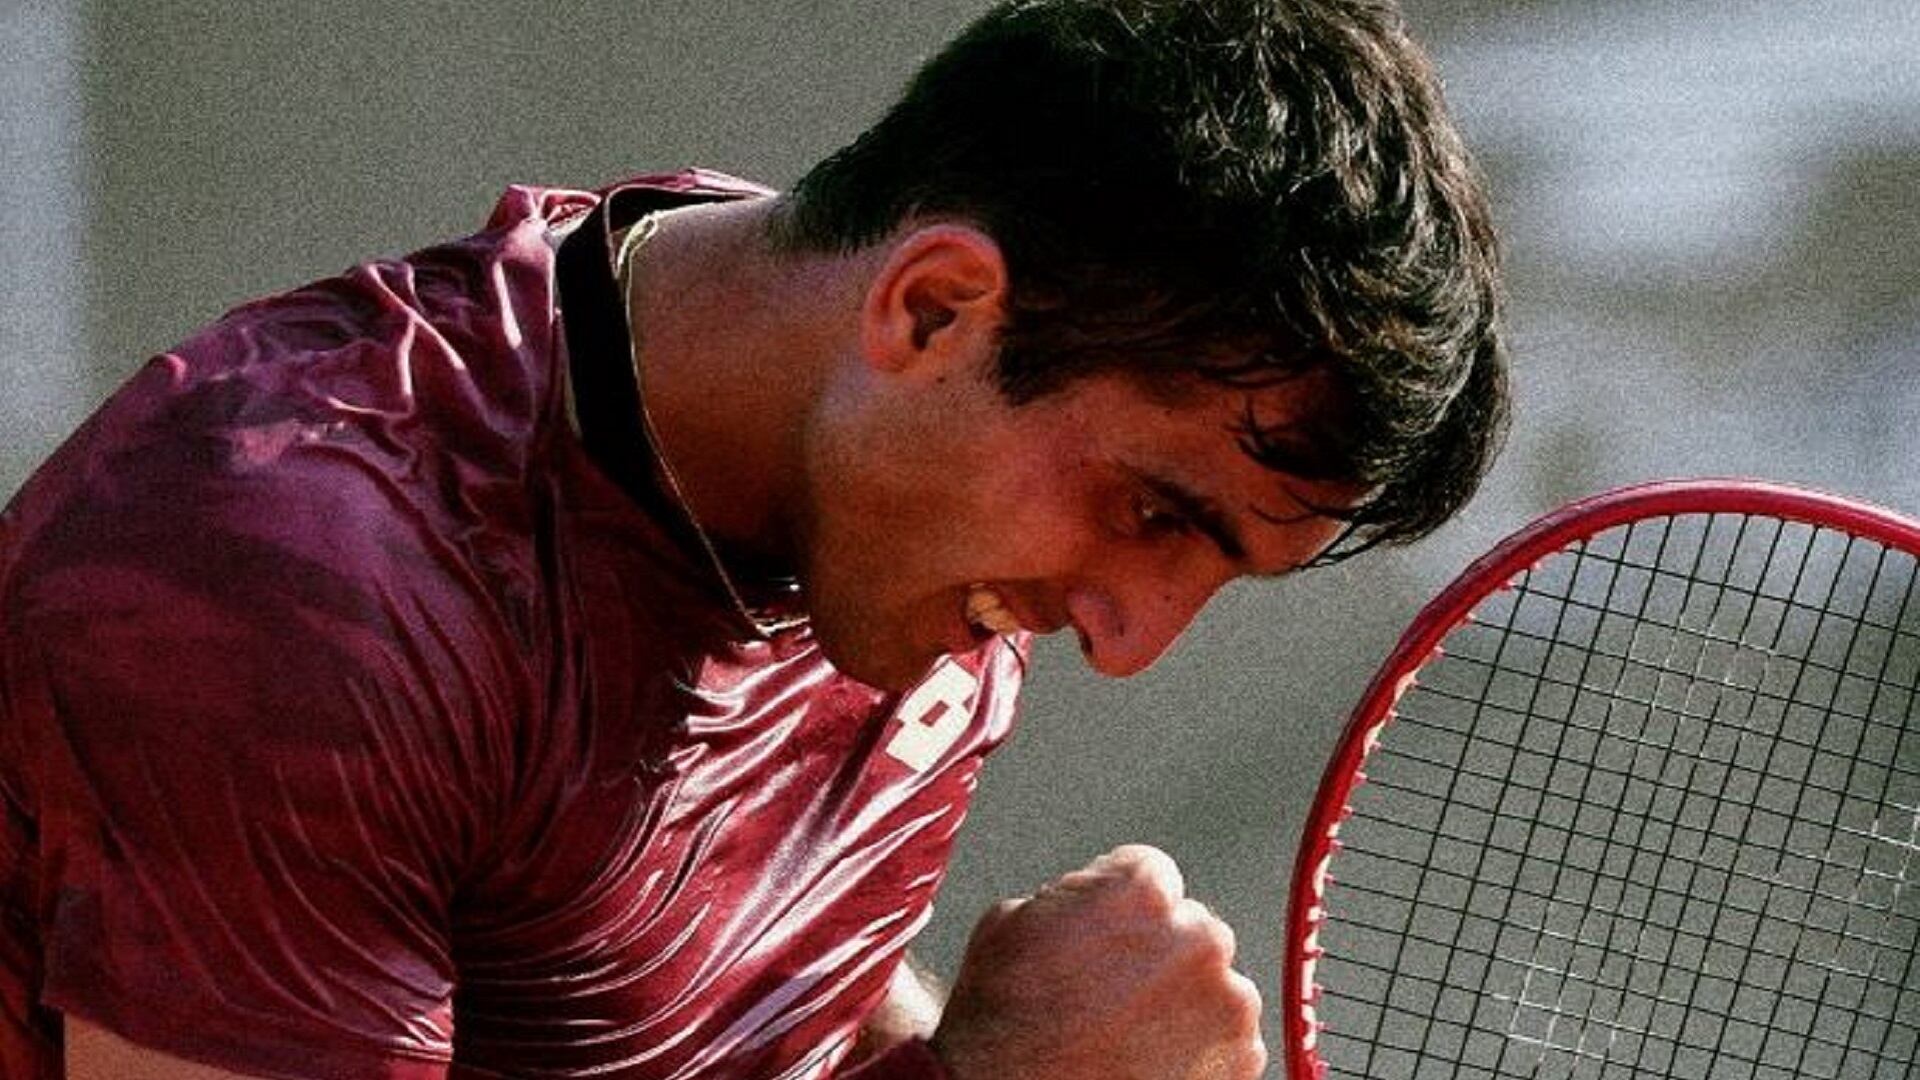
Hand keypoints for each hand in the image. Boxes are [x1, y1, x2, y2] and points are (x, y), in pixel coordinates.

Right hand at [928, 844, 1265, 1079]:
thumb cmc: (1003, 1019)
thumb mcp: (1012, 920)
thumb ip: (1074, 895)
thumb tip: (1093, 898)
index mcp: (1143, 891)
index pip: (1150, 871)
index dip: (1120, 900)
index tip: (1104, 930)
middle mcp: (1199, 938)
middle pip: (1187, 925)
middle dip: (1157, 949)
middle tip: (1110, 989)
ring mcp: (1228, 1002)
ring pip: (1212, 983)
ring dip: (1181, 998)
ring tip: (1125, 1032)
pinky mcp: (1242, 1058)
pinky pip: (1227, 1037)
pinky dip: (1198, 1047)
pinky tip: (1146, 1059)